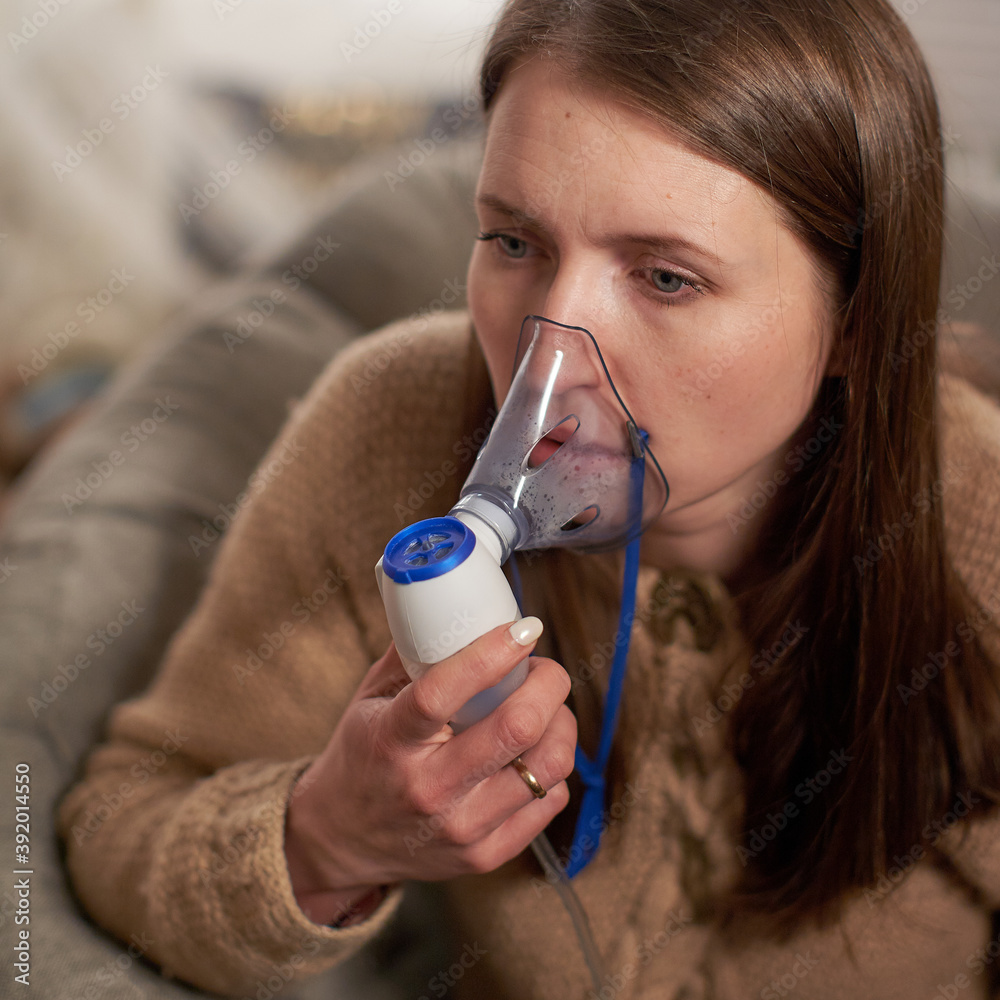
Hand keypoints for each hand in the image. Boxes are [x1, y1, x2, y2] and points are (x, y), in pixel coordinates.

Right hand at [283, 618, 575, 923]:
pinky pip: (549, 801)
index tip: (523, 629)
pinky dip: (553, 768)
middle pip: (516, 728)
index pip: (444, 691)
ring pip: (547, 767)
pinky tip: (534, 753)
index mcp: (392, 740)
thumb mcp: (371, 698)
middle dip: (549, 683)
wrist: (341, 840)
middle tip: (544, 669)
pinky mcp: (484, 855)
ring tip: (547, 709)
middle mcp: (428, 788)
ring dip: (561, 724)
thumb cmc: (364, 756)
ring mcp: (460, 828)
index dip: (493, 653)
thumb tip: (464, 608)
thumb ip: (414, 654)